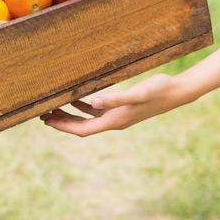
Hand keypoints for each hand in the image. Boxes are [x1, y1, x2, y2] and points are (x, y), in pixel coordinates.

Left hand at [40, 73, 191, 136]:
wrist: (177, 92)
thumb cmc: (158, 91)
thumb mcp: (137, 93)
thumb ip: (115, 98)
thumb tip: (93, 103)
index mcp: (114, 121)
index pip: (83, 129)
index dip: (63, 126)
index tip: (46, 120)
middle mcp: (114, 121)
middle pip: (82, 126)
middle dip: (62, 122)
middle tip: (42, 114)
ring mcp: (118, 116)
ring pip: (87, 119)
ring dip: (70, 115)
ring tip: (53, 108)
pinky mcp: (121, 108)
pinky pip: (97, 111)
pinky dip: (83, 107)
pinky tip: (76, 99)